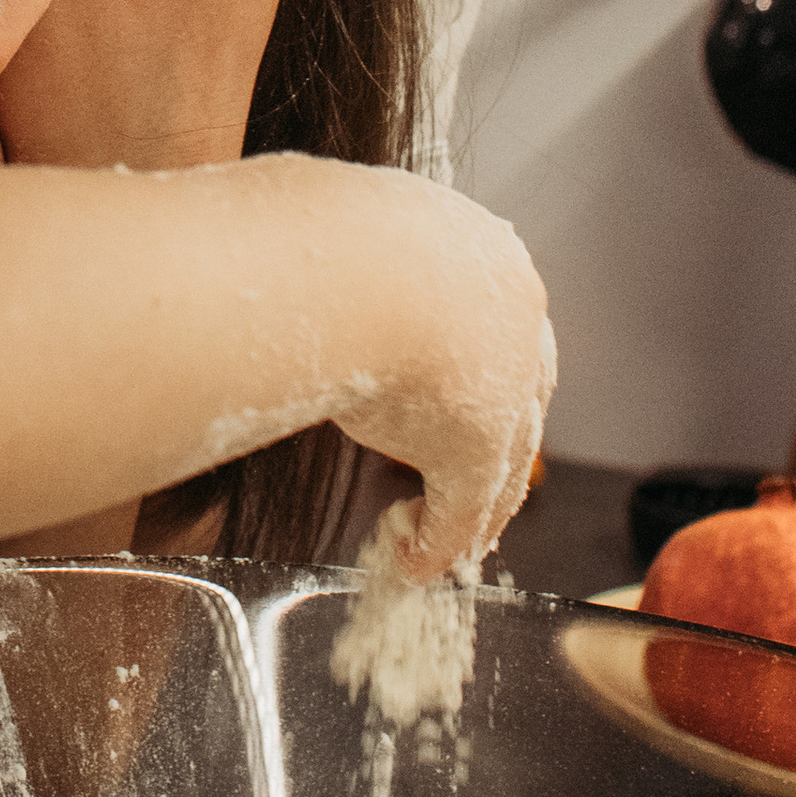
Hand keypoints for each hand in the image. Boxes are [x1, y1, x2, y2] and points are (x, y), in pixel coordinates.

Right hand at [313, 170, 556, 578]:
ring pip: (504, 457)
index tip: (449, 389)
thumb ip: (332, 265)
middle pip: (520, 394)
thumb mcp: (334, 237)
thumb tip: (275, 252)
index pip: (496, 322)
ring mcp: (505, 383)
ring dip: (471, 501)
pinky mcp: (480, 444)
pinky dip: (441, 536)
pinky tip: (415, 561)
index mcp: (485, 254)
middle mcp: (513, 316)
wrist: (355, 266)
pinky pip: (470, 501)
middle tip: (465, 475)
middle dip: (495, 436)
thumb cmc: (325, 234)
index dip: (474, 363)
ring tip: (432, 535)